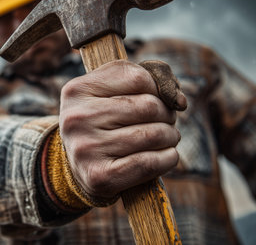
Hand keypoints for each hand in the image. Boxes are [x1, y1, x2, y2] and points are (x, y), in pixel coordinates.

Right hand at [59, 60, 186, 200]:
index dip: (158, 88)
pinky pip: (149, 163)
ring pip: (153, 134)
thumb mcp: (112, 92)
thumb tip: (178, 100)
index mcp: (77, 90)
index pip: (138, 78)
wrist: (79, 167)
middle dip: (167, 114)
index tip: (159, 99)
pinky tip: (166, 155)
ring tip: (167, 137)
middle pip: (148, 106)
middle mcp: (77, 118)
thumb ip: (148, 78)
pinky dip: (168, 158)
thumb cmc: (103, 122)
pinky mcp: (99, 177)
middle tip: (166, 121)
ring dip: (171, 136)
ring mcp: (86, 148)